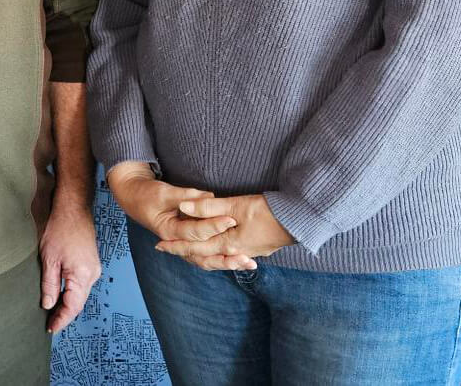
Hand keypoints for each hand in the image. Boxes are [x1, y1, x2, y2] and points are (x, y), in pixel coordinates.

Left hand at [39, 202, 100, 333]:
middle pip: (78, 302)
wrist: (73, 208)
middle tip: (50, 324)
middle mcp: (92, 275)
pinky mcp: (91, 263)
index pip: (72, 307)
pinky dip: (72, 293)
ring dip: (68, 304)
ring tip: (53, 313)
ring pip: (80, 294)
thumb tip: (48, 305)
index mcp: (82, 276)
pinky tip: (62, 295)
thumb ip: (50, 285)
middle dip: (64, 314)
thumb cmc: (61, 228)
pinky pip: (82, 284)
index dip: (61, 319)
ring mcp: (93, 268)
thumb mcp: (49, 259)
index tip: (50, 328)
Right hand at [106, 161, 235, 249]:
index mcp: (168, 231)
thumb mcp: (164, 192)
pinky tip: (239, 260)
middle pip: (203, 255)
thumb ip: (187, 196)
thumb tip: (210, 197)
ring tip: (248, 264)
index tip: (231, 219)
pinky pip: (206, 253)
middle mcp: (176, 242)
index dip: (213, 225)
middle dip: (226, 257)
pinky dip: (222, 256)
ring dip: (227, 262)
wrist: (134, 197)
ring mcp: (182, 244)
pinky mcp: (188, 241)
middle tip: (247, 258)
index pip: (195, 232)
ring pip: (207, 259)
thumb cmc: (147, 194)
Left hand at [155, 194, 294, 270]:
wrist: (301, 220)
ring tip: (187, 250)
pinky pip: (230, 252)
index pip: (196, 247)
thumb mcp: (236, 206)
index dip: (176, 246)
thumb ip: (208, 208)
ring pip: (217, 255)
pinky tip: (217, 249)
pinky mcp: (258, 247)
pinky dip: (217, 251)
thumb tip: (183, 208)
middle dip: (184, 251)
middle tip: (166, 249)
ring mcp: (249, 251)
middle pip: (204, 254)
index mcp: (229, 244)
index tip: (159, 245)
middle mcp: (237, 252)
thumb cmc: (269, 211)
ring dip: (200, 252)